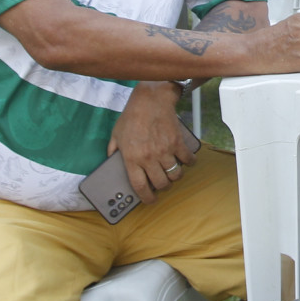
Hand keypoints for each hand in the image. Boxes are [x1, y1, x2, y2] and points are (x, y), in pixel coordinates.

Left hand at [108, 82, 194, 196]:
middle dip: (163, 187)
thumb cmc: (131, 116)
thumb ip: (112, 151)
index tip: (150, 200)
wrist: (150, 100)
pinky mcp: (177, 142)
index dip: (146, 197)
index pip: (140, 186)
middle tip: (162, 183)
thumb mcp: (116, 134)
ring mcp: (164, 151)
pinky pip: (187, 160)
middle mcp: (149, 158)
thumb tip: (110, 161)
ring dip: (175, 177)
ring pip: (175, 175)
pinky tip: (186, 161)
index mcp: (132, 158)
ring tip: (172, 172)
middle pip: (161, 183)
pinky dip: (189, 162)